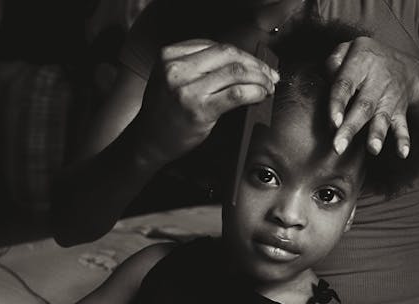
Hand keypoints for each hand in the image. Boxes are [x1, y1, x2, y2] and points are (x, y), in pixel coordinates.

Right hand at [138, 39, 278, 161]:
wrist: (148, 140)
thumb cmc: (164, 111)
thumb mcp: (171, 78)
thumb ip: (197, 66)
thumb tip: (241, 63)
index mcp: (169, 55)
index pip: (216, 46)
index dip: (242, 53)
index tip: (257, 62)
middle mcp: (176, 69)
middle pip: (228, 54)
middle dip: (255, 63)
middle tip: (270, 74)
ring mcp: (187, 89)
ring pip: (236, 72)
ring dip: (260, 78)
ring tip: (269, 85)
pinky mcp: (199, 109)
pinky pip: (236, 93)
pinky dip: (255, 92)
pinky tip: (261, 95)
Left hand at [326, 37, 418, 157]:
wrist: (403, 65)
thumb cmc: (364, 60)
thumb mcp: (349, 49)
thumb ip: (334, 60)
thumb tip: (329, 75)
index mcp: (361, 63)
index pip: (345, 85)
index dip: (338, 104)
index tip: (333, 123)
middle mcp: (377, 81)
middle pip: (363, 107)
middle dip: (351, 128)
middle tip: (338, 147)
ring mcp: (389, 97)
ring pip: (382, 117)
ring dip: (377, 134)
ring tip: (373, 150)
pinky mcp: (399, 109)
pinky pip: (403, 125)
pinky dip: (403, 139)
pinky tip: (402, 153)